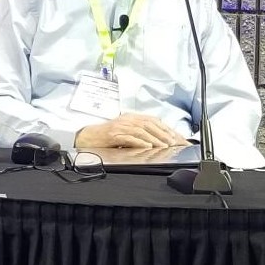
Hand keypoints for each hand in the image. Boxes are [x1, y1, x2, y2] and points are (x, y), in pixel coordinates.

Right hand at [74, 113, 188, 148]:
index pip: (153, 121)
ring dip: (155, 139)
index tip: (177, 137)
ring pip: (142, 131)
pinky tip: (147, 146)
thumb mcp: (126, 130)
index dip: (166, 129)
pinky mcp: (114, 134)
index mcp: (132, 117)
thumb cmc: (107, 136)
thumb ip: (140, 132)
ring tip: (164, 146)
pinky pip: (129, 138)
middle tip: (174, 142)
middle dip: (164, 134)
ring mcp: (121, 126)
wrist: (88, 137)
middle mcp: (128, 119)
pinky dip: (140, 142)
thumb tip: (159, 139)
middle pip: (150, 124)